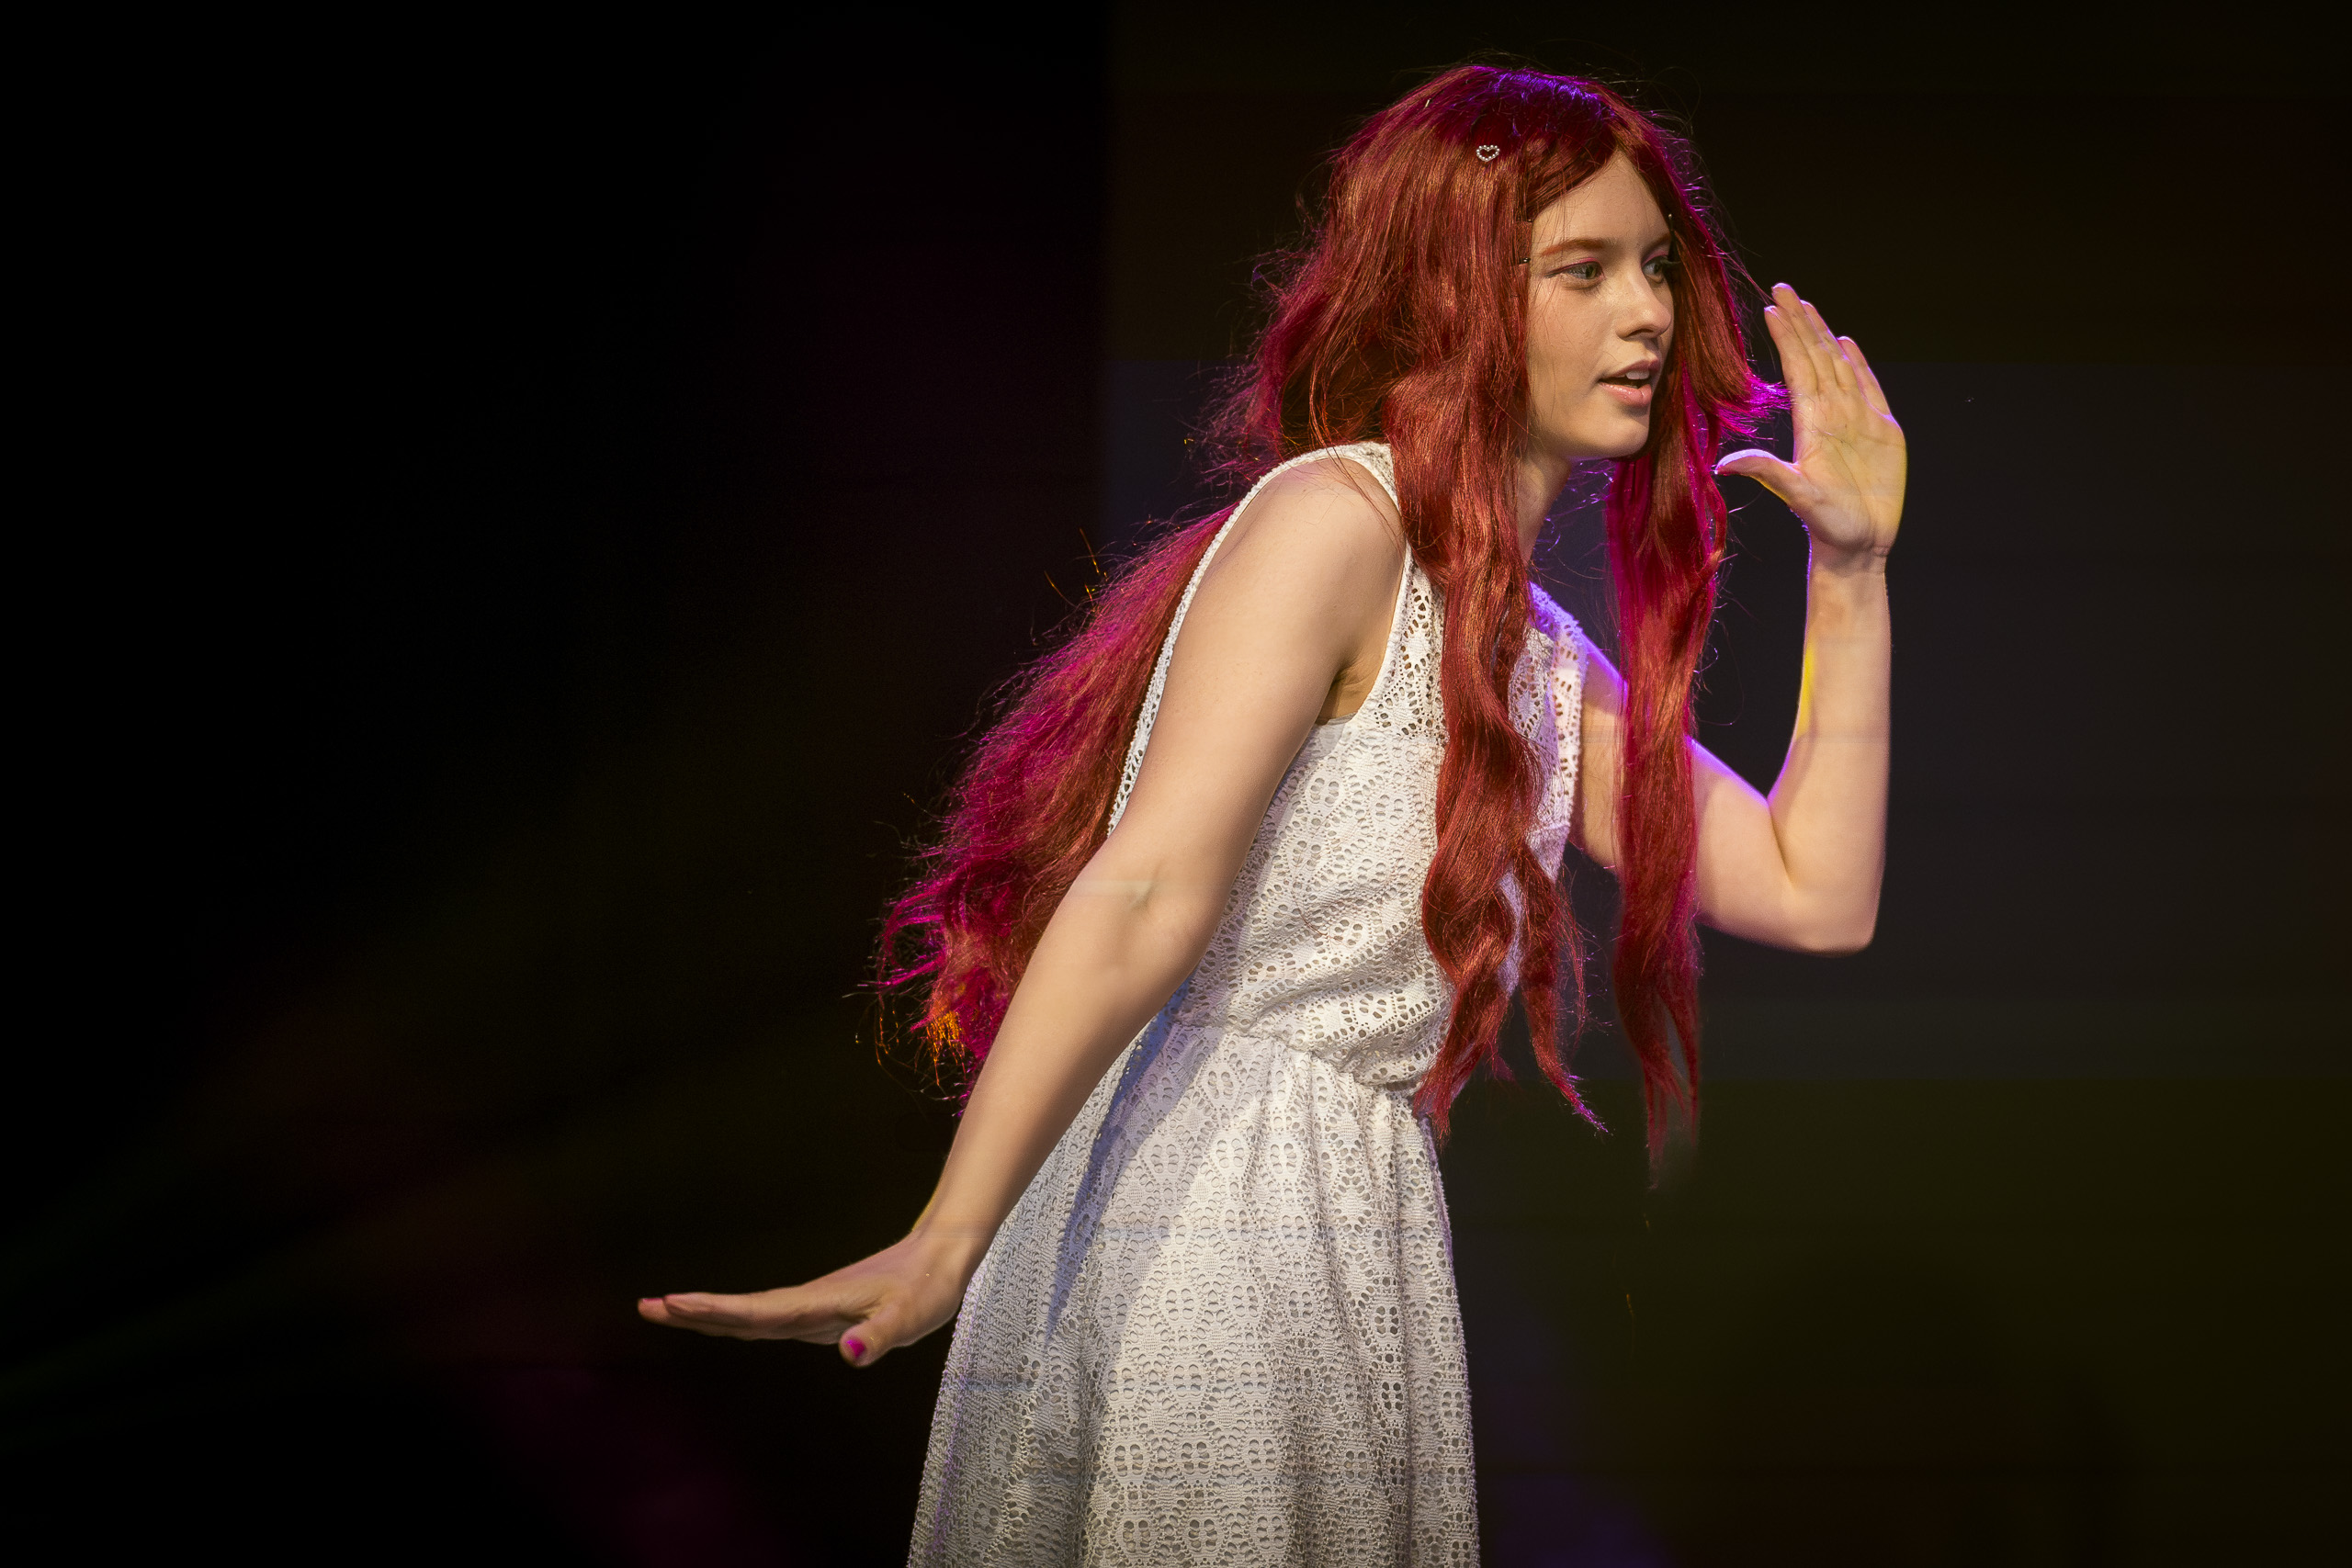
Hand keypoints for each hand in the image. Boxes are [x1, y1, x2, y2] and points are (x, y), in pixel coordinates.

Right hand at [637, 1230, 975, 1366]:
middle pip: (742, 1311)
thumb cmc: (929, 1287)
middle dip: (694, 1311)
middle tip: (645, 1306)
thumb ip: (882, 1336)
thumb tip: (851, 1356)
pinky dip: (736, 1317)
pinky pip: (767, 1315)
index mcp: (821, 1305)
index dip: (716, 1311)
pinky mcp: (820, 1310)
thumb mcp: (914, 1317)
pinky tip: (724, 1323)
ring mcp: (812, 1306)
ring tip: (665, 1308)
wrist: (941, 1255)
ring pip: (751, 1312)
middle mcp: (808, 1305)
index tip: (672, 1303)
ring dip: (709, 1312)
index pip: (758, 1312)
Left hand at [1716, 284, 1905, 569]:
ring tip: (1809, 306)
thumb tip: (1725, 464)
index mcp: (1812, 424)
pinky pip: (1868, 388)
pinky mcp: (1883, 431)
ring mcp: (1858, 420)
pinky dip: (1858, 364)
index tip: (1771, 307)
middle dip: (1800, 323)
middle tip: (1783, 287)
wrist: (1858, 546)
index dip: (1787, 337)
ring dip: (1823, 336)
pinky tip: (1846, 343)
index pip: (1797, 369)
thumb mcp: (1796, 496)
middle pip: (1815, 358)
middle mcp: (1833, 415)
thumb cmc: (1827, 526)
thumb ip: (1767, 473)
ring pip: (1839, 366)